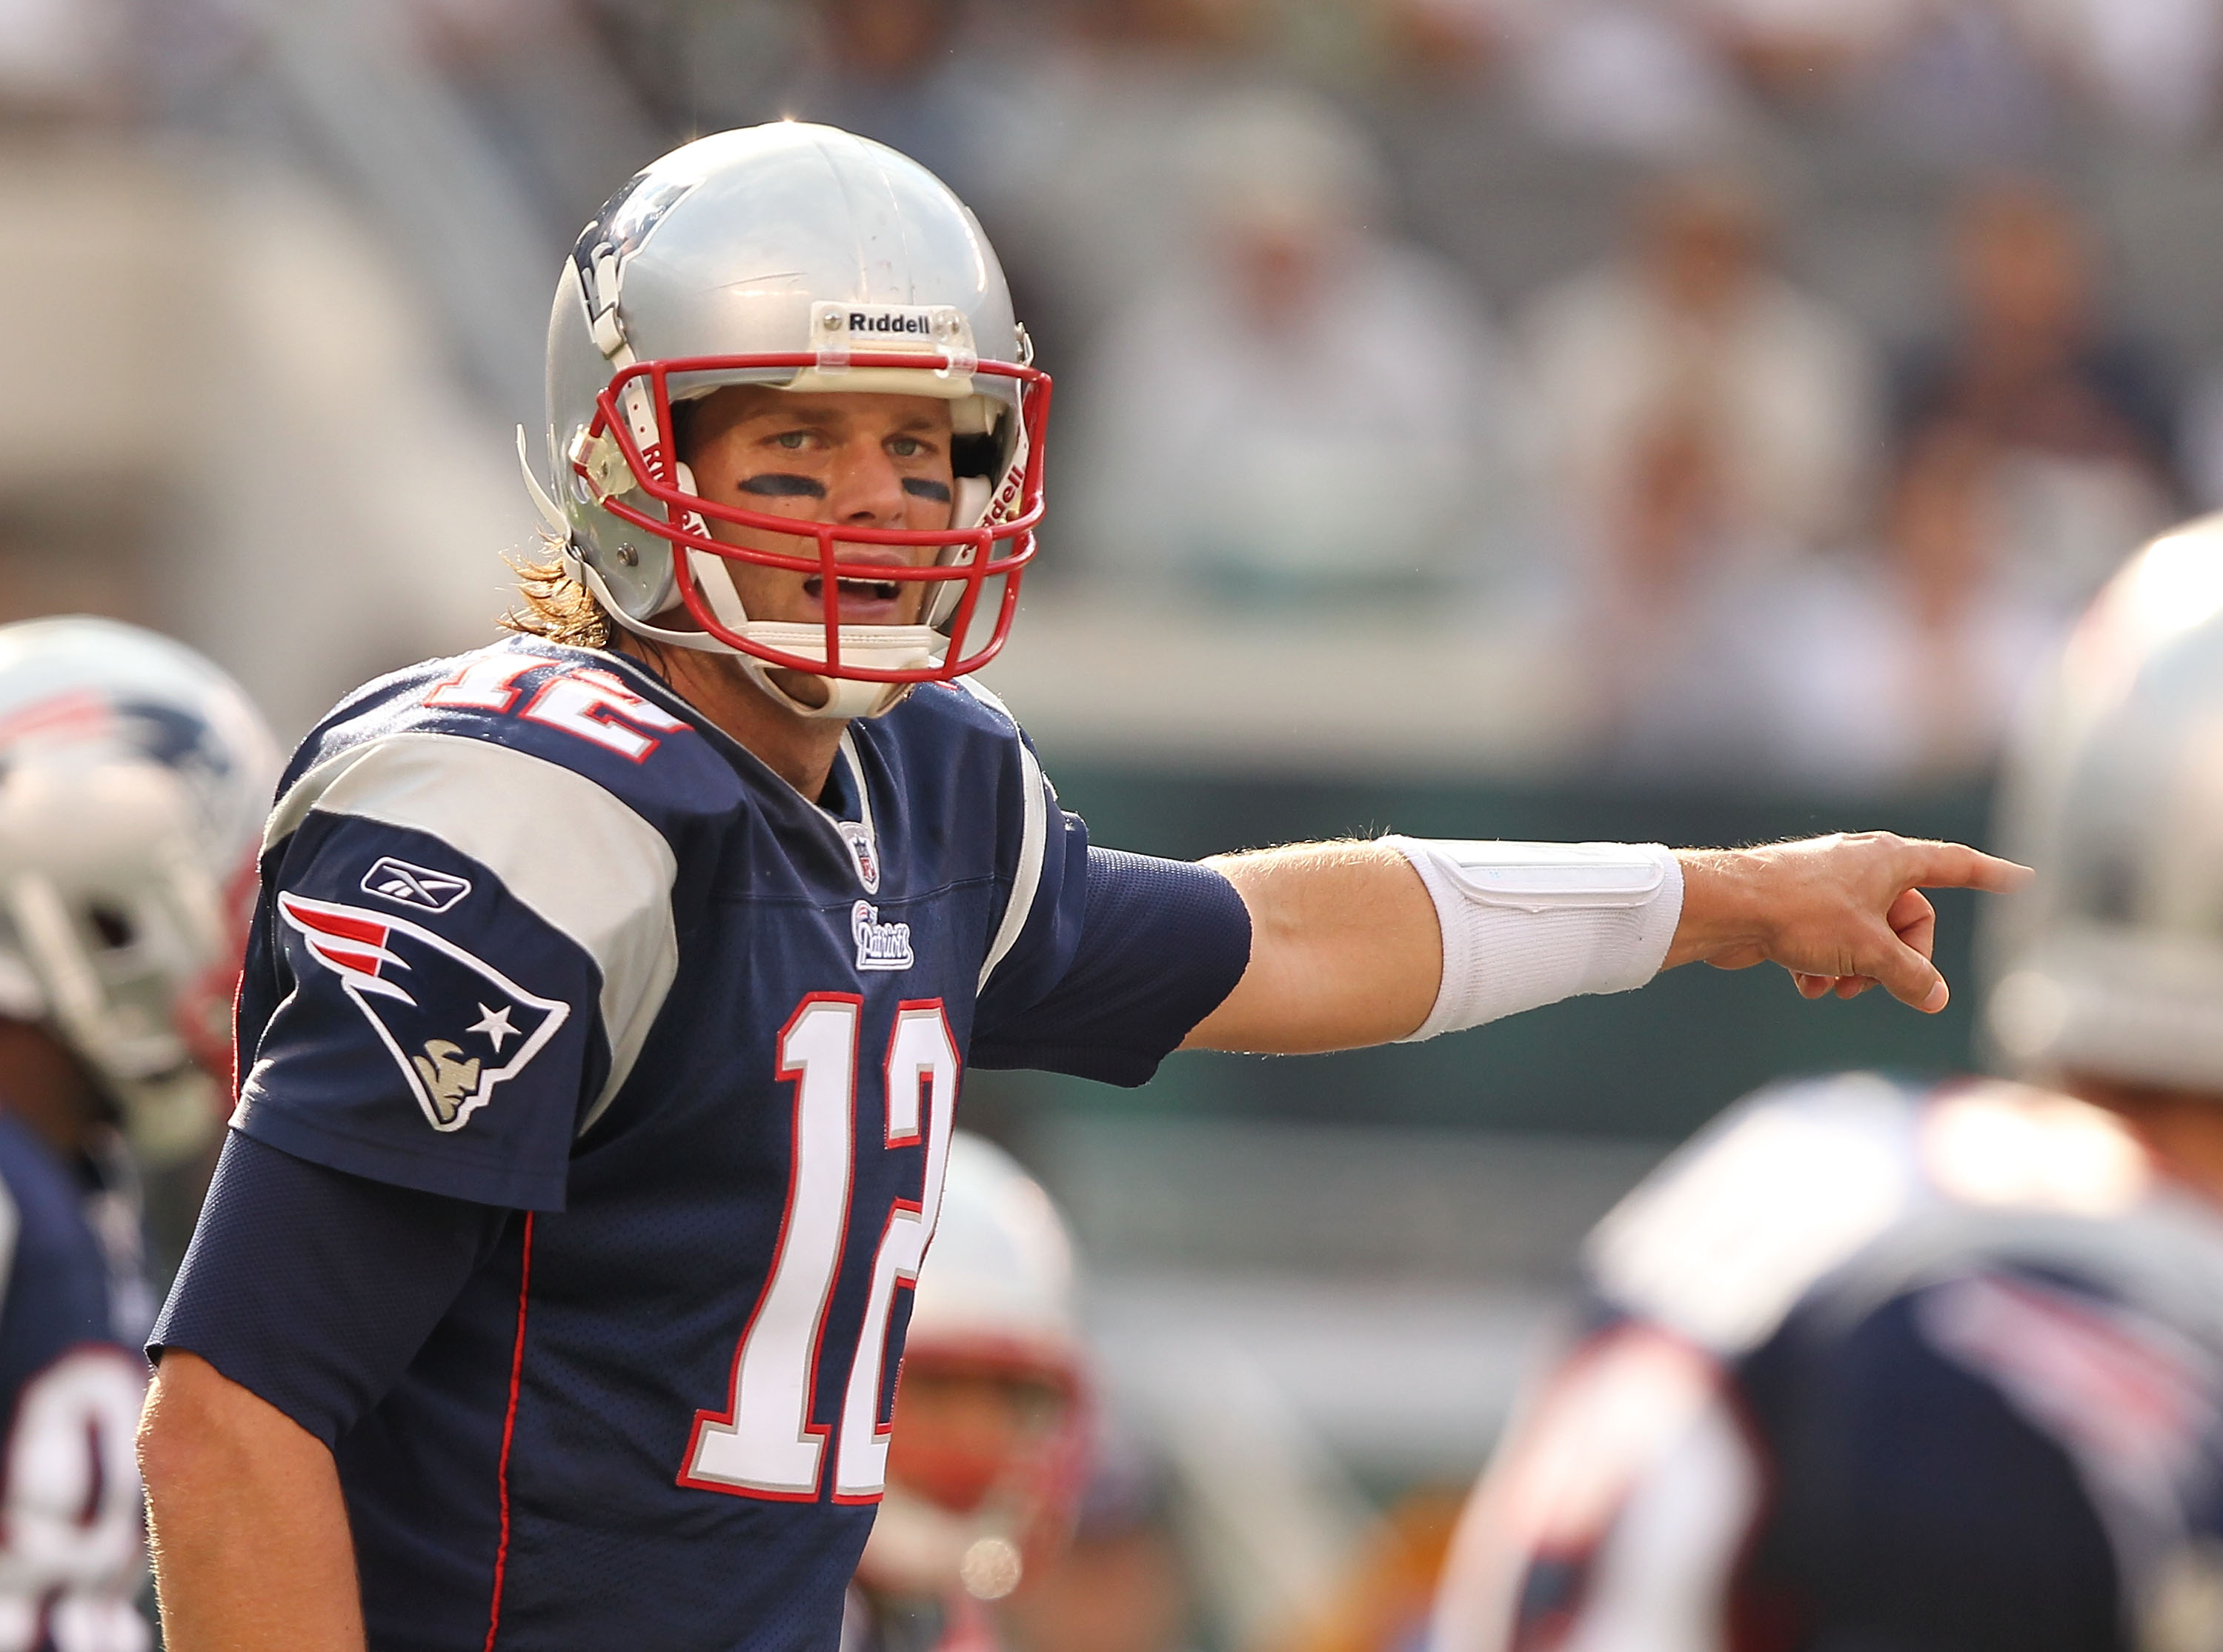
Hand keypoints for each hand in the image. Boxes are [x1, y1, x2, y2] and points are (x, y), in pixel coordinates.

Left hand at [1666, 833, 2031, 1012]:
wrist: (1725, 908)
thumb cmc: (1801, 913)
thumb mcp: (1870, 951)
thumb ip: (1911, 977)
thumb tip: (1935, 999)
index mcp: (1890, 859)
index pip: (1954, 865)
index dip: (1989, 875)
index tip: (2020, 877)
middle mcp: (1862, 866)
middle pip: (1908, 919)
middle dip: (1898, 960)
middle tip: (1877, 983)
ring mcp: (1829, 887)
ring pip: (1868, 937)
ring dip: (1859, 971)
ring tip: (1836, 988)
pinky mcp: (1799, 908)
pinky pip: (1832, 943)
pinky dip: (1826, 966)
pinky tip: (1806, 984)